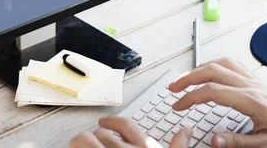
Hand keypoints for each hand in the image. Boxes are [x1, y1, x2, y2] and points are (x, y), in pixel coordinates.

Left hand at [69, 116, 192, 147]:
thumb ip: (178, 147)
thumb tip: (186, 131)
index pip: (125, 125)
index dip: (112, 122)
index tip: (103, 122)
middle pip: (101, 133)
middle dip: (96, 137)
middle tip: (94, 143)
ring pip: (83, 140)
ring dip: (81, 143)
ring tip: (80, 147)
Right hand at [168, 58, 266, 147]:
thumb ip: (238, 142)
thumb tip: (213, 140)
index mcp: (251, 100)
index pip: (212, 91)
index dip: (190, 97)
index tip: (178, 105)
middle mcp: (251, 86)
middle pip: (212, 70)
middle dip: (189, 77)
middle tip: (173, 87)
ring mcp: (254, 81)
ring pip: (222, 63)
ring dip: (201, 68)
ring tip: (186, 78)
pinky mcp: (258, 82)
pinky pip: (233, 65)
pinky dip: (216, 65)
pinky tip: (211, 71)